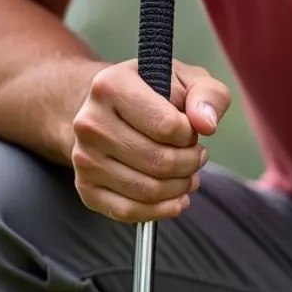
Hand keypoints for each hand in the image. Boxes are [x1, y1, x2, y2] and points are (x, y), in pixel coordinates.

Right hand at [71, 59, 230, 222]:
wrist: (108, 111)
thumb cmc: (152, 95)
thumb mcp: (186, 80)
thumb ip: (207, 94)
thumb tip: (206, 124)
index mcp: (111, 86)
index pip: (167, 127)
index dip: (190, 136)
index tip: (191, 133)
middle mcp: (91, 123)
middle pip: (159, 162)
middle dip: (189, 165)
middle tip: (196, 158)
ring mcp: (85, 158)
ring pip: (148, 190)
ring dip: (179, 188)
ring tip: (187, 176)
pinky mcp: (86, 188)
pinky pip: (130, 211)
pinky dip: (161, 211)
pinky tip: (175, 199)